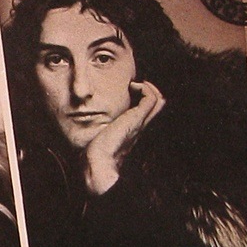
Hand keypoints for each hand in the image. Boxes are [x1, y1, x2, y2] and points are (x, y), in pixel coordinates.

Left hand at [83, 81, 164, 195]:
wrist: (100, 162)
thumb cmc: (95, 152)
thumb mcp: (98, 136)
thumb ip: (98, 129)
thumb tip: (87, 123)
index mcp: (132, 130)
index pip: (148, 111)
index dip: (143, 97)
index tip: (130, 90)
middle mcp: (139, 126)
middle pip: (158, 105)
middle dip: (150, 90)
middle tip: (134, 85)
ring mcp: (139, 122)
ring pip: (159, 101)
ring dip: (149, 88)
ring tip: (134, 85)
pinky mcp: (136, 119)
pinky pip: (151, 99)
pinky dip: (145, 88)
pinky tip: (131, 87)